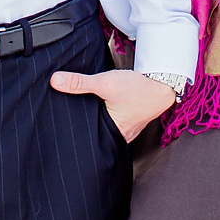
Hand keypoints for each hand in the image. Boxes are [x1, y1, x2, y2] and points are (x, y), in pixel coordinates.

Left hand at [49, 66, 174, 140]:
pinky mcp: (129, 118)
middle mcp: (120, 135)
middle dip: (82, 126)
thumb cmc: (138, 87)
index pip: (86, 139)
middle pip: (94, 133)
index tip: (58, 128)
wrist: (164, 81)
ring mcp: (126, 128)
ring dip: (94, 119)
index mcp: (113, 134)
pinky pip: (112, 119)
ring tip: (78, 111)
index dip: (73, 133)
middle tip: (63, 119)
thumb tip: (55, 81)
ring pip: (103, 126)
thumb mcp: (105, 82)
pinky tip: (98, 105)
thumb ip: (80, 82)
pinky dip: (104, 114)